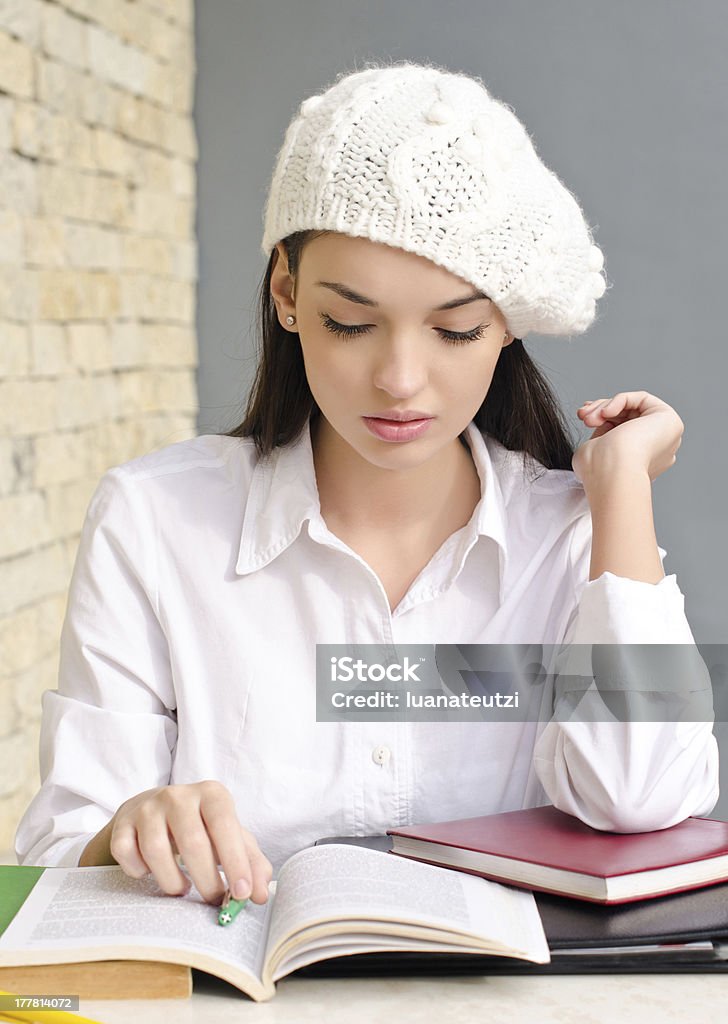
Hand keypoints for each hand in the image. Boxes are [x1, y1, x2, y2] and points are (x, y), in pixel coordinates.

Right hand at [107, 781, 272, 905]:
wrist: (152, 811)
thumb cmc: (200, 828)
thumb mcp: (229, 837)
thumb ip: (250, 862)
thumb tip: (259, 894)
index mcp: (211, 794)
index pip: (225, 825)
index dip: (235, 861)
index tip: (242, 893)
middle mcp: (178, 795)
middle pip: (192, 843)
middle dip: (207, 880)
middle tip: (214, 900)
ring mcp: (147, 807)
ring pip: (156, 851)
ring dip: (172, 881)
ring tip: (183, 888)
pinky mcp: (122, 823)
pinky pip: (126, 853)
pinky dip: (139, 871)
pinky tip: (150, 873)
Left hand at [573, 391, 683, 484]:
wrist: (613, 474)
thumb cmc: (599, 470)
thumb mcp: (594, 449)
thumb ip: (601, 438)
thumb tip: (601, 431)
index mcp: (641, 461)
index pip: (622, 429)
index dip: (602, 417)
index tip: (583, 415)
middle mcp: (657, 449)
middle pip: (627, 416)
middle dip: (600, 411)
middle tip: (582, 416)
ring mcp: (665, 435)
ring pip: (633, 407)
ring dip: (605, 407)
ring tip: (589, 418)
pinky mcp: (669, 420)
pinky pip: (642, 399)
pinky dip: (620, 401)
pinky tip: (606, 413)